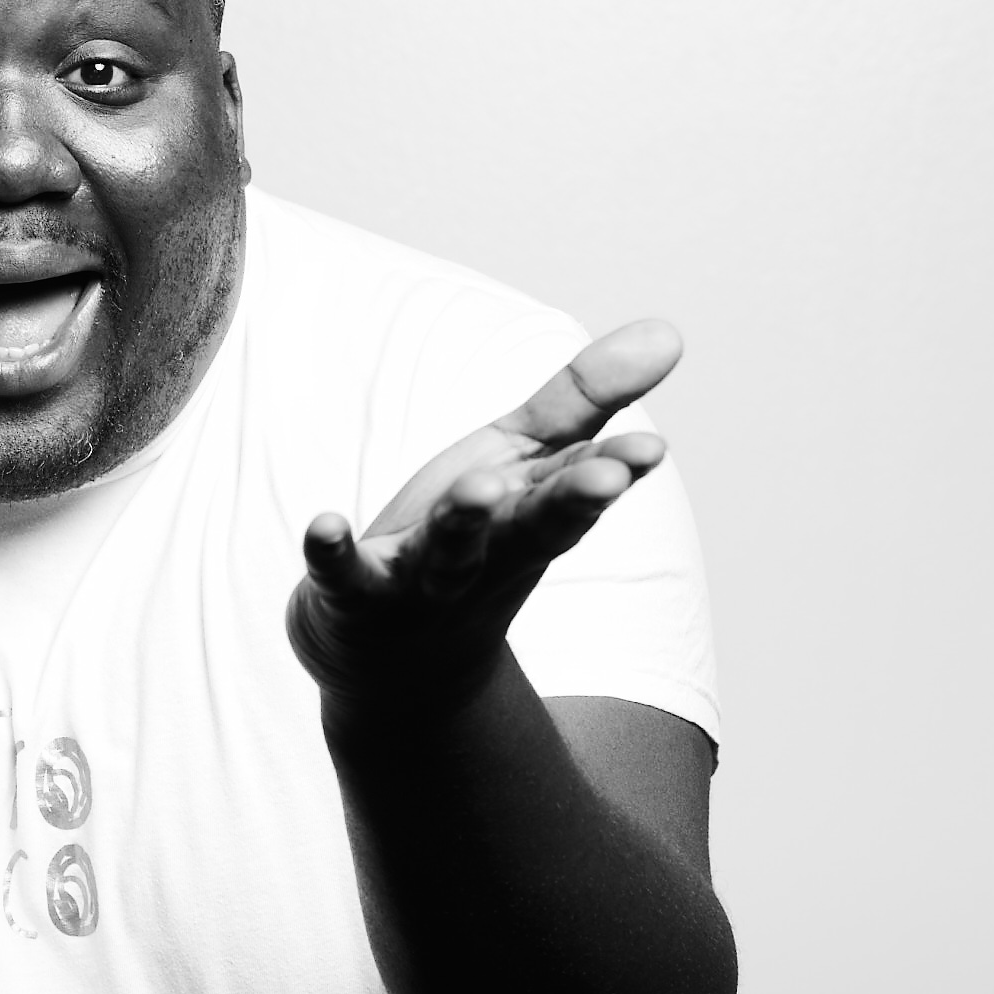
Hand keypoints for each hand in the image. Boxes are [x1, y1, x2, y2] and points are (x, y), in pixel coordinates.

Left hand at [286, 321, 681, 712]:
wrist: (394, 662)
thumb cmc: (474, 542)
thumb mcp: (526, 462)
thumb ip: (586, 399)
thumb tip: (670, 331)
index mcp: (532, 516)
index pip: (580, 488)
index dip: (615, 469)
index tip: (650, 450)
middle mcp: (487, 554)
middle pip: (532, 527)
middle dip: (568, 503)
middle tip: (606, 478)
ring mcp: (420, 581)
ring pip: (448, 553)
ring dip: (463, 523)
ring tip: (480, 487)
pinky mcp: (354, 595)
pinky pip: (341, 574)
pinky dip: (332, 552)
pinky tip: (323, 524)